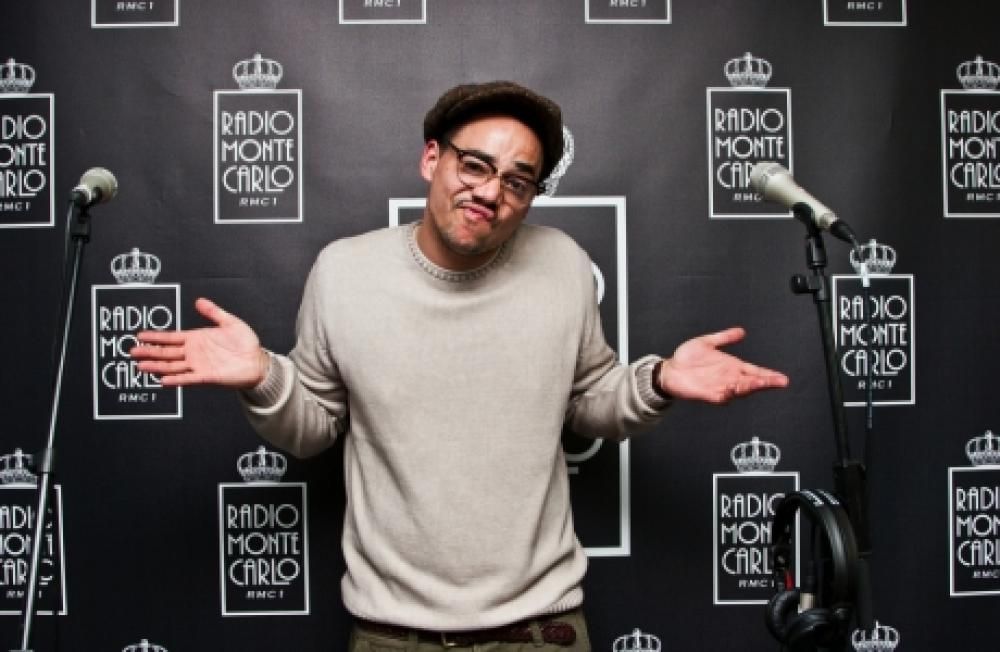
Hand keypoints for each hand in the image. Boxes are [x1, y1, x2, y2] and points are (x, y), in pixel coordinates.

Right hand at [130, 297, 268, 388]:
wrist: (257, 362)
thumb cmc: (246, 343)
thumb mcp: (230, 322)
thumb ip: (214, 312)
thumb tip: (199, 300)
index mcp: (197, 339)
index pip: (171, 337)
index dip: (156, 337)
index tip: (140, 335)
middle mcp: (194, 353)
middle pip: (166, 352)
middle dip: (149, 352)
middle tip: (132, 351)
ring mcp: (198, 365)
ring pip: (172, 366)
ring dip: (157, 366)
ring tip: (141, 366)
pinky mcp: (206, 377)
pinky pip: (188, 378)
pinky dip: (176, 379)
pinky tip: (163, 380)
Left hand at [657, 327, 787, 403]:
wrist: (670, 370)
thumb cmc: (687, 358)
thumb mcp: (707, 342)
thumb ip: (725, 337)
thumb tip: (741, 331)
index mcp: (732, 366)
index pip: (755, 371)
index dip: (768, 374)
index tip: (782, 378)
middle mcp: (729, 378)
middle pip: (752, 382)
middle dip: (765, 382)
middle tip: (779, 381)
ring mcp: (720, 387)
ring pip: (740, 389)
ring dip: (751, 387)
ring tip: (761, 383)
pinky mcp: (709, 394)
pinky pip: (722, 396)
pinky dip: (729, 394)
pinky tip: (735, 389)